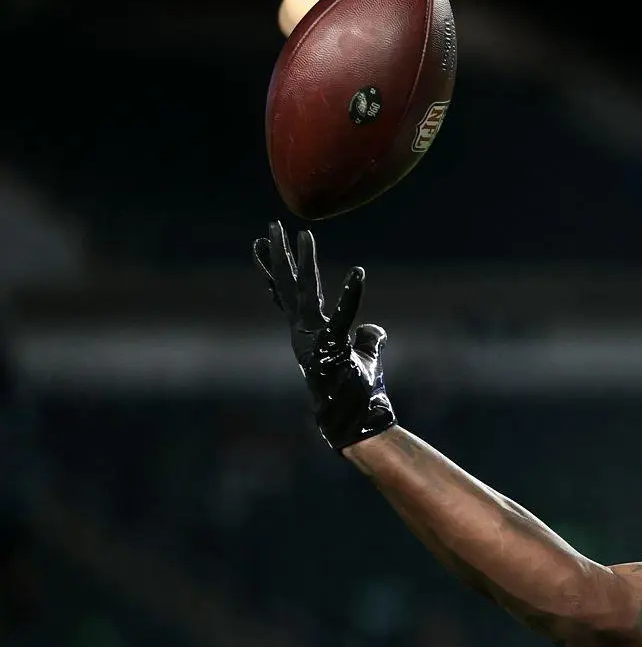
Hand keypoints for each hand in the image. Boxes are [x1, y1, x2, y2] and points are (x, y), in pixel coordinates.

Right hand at [253, 220, 393, 451]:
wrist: (353, 422)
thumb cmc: (355, 393)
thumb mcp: (363, 358)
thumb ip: (366, 340)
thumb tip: (375, 329)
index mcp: (308, 333)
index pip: (288, 295)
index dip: (274, 270)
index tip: (261, 245)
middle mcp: (305, 333)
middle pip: (290, 286)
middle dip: (281, 254)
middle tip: (272, 224)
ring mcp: (314, 339)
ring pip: (307, 293)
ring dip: (305, 263)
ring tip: (303, 234)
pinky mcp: (332, 348)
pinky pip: (344, 317)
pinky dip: (352, 296)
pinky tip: (359, 272)